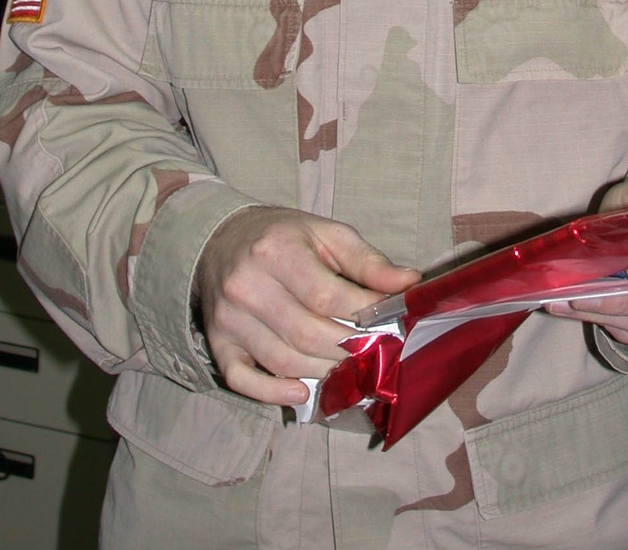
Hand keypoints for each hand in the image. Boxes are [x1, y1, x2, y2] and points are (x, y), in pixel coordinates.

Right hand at [196, 206, 419, 406]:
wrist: (223, 239)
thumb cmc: (284, 236)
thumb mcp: (327, 234)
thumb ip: (368, 262)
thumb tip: (410, 284)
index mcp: (276, 251)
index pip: (327, 295)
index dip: (364, 314)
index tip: (390, 319)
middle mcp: (247, 285)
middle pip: (307, 333)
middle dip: (349, 347)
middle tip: (375, 349)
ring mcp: (228, 318)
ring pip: (283, 360)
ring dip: (323, 370)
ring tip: (347, 364)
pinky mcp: (218, 342)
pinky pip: (242, 380)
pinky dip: (273, 393)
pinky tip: (302, 391)